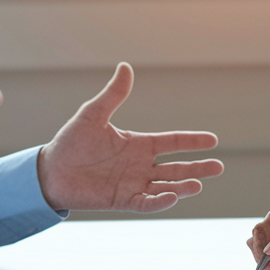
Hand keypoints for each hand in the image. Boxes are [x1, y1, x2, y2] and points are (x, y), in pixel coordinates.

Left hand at [36, 63, 223, 211]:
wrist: (50, 170)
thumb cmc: (71, 142)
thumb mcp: (93, 114)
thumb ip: (113, 95)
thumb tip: (126, 67)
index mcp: (138, 144)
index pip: (172, 142)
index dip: (192, 141)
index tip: (212, 140)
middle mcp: (140, 165)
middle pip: (176, 167)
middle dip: (198, 168)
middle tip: (219, 167)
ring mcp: (133, 183)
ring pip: (166, 186)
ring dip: (183, 186)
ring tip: (199, 184)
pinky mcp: (122, 200)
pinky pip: (146, 202)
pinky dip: (159, 201)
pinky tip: (172, 197)